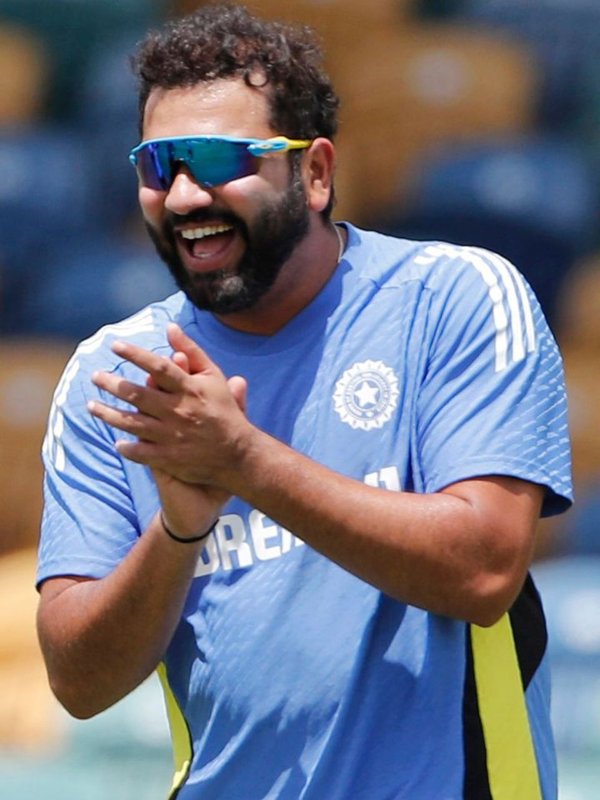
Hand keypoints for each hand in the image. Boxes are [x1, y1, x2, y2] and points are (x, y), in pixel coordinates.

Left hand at [88, 324, 248, 531]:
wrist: (239, 453)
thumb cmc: (224, 410)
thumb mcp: (213, 377)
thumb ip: (192, 351)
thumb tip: (170, 327)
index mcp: (190, 389)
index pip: (159, 367)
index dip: (136, 355)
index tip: (115, 346)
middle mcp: (179, 411)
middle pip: (139, 395)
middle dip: (113, 384)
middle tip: (95, 376)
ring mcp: (173, 436)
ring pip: (133, 424)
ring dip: (109, 414)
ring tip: (91, 406)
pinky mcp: (171, 458)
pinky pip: (142, 453)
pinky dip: (128, 448)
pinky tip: (117, 443)